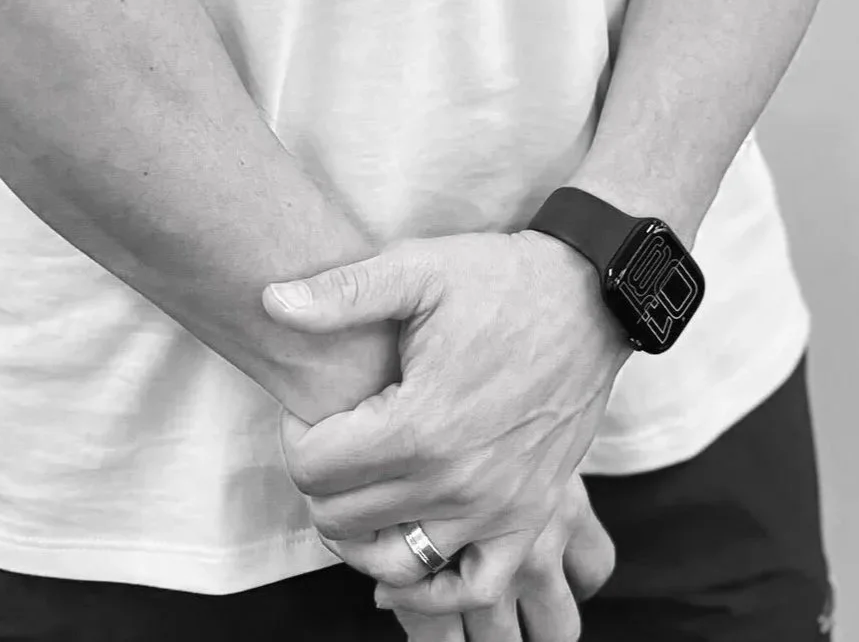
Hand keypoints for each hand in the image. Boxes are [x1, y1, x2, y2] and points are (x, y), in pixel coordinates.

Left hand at [266, 230, 628, 624]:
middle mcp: (456, 482)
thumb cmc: (498, 279)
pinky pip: (473, 587)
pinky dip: (433, 591)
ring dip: (360, 539)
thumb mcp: (417, 267)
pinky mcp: (530, 517)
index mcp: (420, 424)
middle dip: (321, 480)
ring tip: (356, 492)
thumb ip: (341, 292)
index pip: (314, 469)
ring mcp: (497, 508)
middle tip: (334, 437)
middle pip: (342, 520)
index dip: (294, 436)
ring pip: (395, 566)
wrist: (588, 297)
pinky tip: (407, 563)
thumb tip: (270, 301)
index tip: (310, 409)